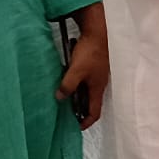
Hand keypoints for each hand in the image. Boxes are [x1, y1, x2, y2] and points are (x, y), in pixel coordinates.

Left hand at [58, 4, 109, 129]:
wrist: (98, 32)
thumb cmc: (90, 52)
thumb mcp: (76, 71)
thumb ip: (68, 86)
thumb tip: (59, 98)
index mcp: (97, 88)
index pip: (95, 112)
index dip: (87, 122)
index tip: (77, 126)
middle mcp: (99, 83)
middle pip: (91, 102)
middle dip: (81, 110)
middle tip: (68, 112)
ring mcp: (97, 74)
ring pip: (88, 91)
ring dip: (78, 96)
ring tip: (65, 96)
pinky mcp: (94, 66)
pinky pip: (86, 80)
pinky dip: (78, 84)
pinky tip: (68, 78)